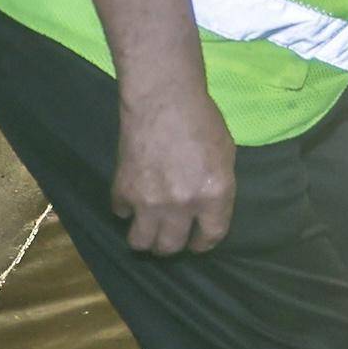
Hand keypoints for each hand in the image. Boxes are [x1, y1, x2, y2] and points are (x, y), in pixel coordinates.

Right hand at [113, 87, 236, 253]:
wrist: (164, 101)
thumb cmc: (203, 122)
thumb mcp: (226, 155)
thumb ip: (217, 187)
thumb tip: (209, 209)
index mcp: (214, 194)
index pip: (210, 237)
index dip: (204, 243)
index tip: (198, 242)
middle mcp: (182, 205)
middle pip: (170, 247)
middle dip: (172, 246)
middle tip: (171, 236)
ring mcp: (149, 201)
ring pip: (140, 243)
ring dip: (145, 238)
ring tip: (149, 228)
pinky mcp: (123, 190)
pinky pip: (121, 214)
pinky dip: (127, 210)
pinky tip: (133, 199)